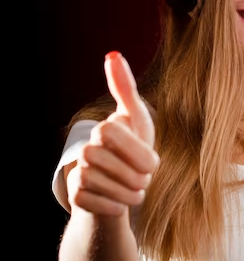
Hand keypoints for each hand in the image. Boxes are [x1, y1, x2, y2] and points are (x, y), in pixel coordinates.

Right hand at [67, 52, 157, 217]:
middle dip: (134, 174)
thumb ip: (127, 90)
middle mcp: (86, 148)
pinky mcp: (75, 195)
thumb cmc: (136, 154)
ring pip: (97, 181)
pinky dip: (114, 206)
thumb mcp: (141, 123)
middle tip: (144, 179)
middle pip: (102, 158)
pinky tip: (120, 203)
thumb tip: (111, 54)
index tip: (151, 163)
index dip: (137, 151)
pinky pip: (93, 201)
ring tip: (135, 190)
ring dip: (127, 192)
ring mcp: (78, 171)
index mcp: (105, 128)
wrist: (125, 193)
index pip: (110, 131)